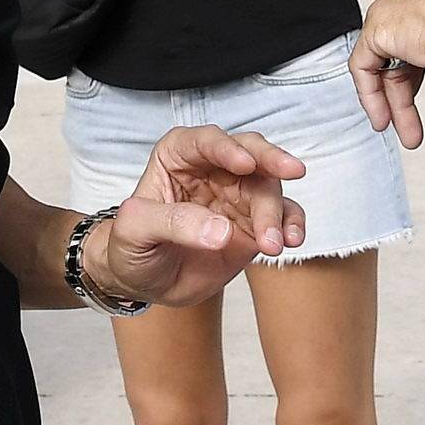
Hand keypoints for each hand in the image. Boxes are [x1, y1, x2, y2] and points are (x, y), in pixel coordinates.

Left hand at [92, 125, 307, 304]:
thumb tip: (221, 230)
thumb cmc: (131, 248)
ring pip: (269, 187)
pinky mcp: (254, 223)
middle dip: (271, 160)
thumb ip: (171, 223)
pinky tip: (291, 240)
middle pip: (249, 152)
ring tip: (274, 243)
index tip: (244, 163)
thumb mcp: (134, 233)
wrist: (146, 283)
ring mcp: (237, 196)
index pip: (205, 141)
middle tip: (293, 170)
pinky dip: (291, 225)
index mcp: (178, 157)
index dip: (226, 147)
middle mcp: (213, 169)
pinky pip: (282, 217)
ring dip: (277, 211)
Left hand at [352, 0, 424, 147]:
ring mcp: (394, 6)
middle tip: (417, 118)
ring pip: (386, 59)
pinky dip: (372, 95)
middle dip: (410, 87)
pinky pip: (365, 66)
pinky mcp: (379, 27)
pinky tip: (384, 118)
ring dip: (398, 101)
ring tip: (409, 132)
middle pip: (404, 42)